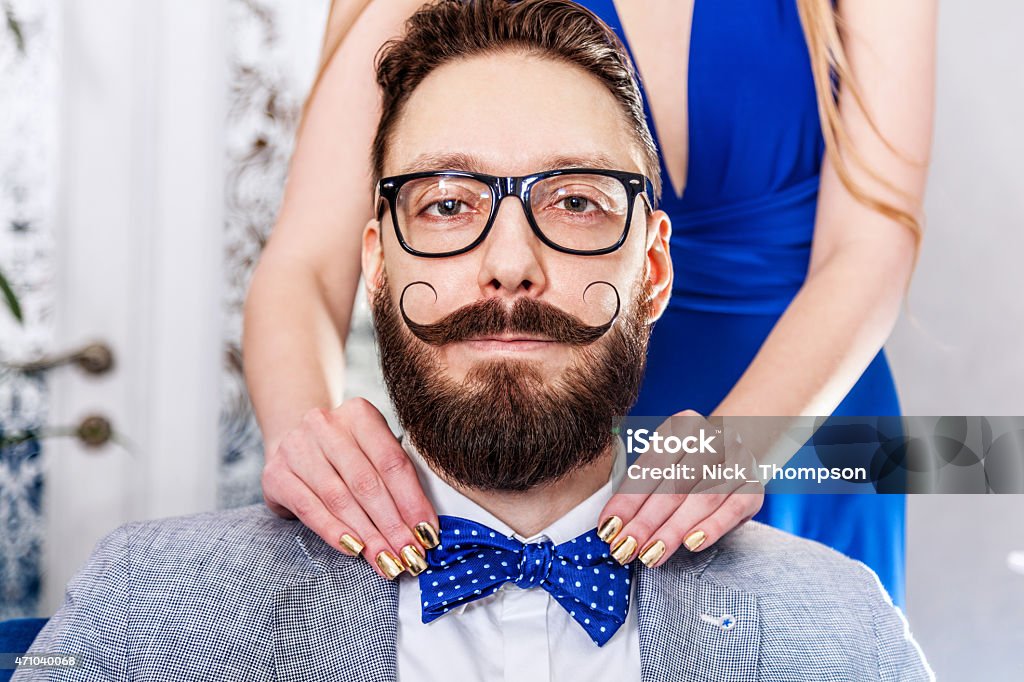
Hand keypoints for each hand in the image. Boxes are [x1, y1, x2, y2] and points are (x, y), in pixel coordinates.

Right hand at [261, 398, 438, 579]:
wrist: (292, 442)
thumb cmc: (345, 453)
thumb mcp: (371, 452)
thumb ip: (395, 480)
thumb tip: (424, 528)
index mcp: (359, 413)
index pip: (392, 462)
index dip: (412, 502)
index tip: (428, 534)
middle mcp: (325, 424)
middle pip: (367, 483)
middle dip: (392, 525)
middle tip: (410, 555)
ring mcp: (296, 447)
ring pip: (340, 499)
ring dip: (368, 535)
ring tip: (387, 560)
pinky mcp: (276, 474)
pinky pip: (311, 509)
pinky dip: (335, 532)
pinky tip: (355, 550)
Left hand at [596, 410, 763, 566]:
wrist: (733, 458)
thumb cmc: (686, 466)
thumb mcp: (662, 467)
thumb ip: (638, 491)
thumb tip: (612, 527)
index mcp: (684, 425)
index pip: (650, 466)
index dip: (627, 500)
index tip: (608, 529)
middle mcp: (714, 437)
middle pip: (674, 484)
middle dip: (646, 521)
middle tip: (626, 548)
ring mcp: (738, 460)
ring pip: (701, 498)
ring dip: (673, 530)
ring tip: (651, 554)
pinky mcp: (754, 486)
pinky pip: (733, 508)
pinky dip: (711, 527)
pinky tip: (690, 544)